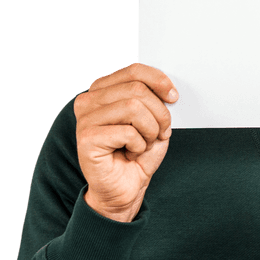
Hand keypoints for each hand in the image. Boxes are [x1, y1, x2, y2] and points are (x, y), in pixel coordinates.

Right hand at [74, 63, 176, 221]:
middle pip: (137, 90)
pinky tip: (130, 153)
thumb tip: (168, 89)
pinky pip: (128, 132)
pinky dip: (139, 145)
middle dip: (159, 113)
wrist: (125, 188)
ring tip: (143, 144)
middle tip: (160, 132)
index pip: (134, 71)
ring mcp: (85, 119)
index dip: (159, 81)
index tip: (174, 97)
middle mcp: (89, 100)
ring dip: (150, 131)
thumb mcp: (153, 121)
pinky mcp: (87, 138)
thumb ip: (154, 101)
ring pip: (134, 108)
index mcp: (103, 90)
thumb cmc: (137, 153)